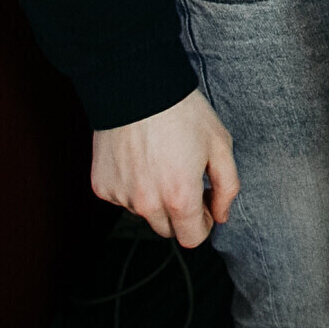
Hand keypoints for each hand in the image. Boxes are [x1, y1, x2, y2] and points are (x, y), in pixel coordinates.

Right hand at [90, 87, 238, 247]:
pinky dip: (132, 185)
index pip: (191, 239)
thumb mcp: (220, 146)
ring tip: (161, 160)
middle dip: (179, 213)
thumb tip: (220, 216)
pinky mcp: (102, 186)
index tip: (204, 205)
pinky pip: (122, 197)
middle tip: (185, 179)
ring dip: (154, 198)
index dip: (202, 224)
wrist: (138, 88)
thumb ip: (227, 187)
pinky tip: (139, 158)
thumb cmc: (184, 114)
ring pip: (143, 213)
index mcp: (179, 197)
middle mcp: (147, 204)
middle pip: (167, 229)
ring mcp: (121, 196)